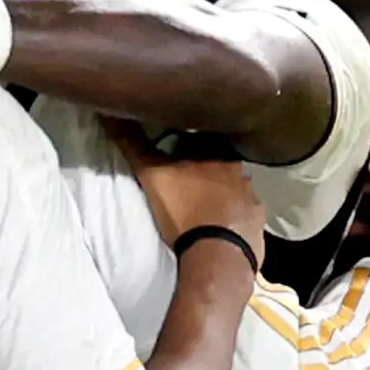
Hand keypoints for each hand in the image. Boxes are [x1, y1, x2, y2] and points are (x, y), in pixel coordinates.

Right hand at [116, 122, 263, 254]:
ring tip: (205, 207)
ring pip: (236, 189)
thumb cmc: (183, 211)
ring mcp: (252, 198)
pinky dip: (236, 217)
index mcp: (217, 155)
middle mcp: (240, 172)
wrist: (216, 254)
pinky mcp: (258, 223)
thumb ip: (134, 145)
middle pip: (221, 165)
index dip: (187, 148)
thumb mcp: (152, 176)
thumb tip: (112, 114)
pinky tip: (224, 227)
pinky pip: (246, 215)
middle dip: (208, 170)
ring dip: (223, 194)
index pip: (201, 142)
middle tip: (189, 183)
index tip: (174, 155)